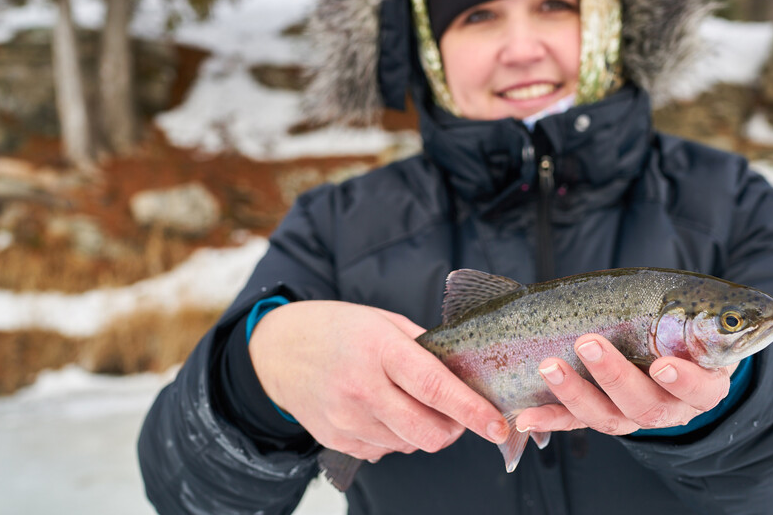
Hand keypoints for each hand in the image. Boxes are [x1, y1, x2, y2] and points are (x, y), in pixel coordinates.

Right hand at [248, 301, 509, 461]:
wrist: (276, 351)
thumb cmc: (335, 329)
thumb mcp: (381, 320)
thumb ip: (422, 347)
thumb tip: (463, 373)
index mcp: (378, 349)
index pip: (433, 387)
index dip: (470, 409)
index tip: (496, 424)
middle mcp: (361, 388)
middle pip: (427, 431)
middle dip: (455, 429)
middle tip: (457, 413)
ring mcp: (346, 419)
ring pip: (410, 445)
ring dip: (424, 431)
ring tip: (409, 402)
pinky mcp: (337, 439)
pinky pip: (386, 451)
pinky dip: (396, 436)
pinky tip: (383, 411)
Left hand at [513, 333, 737, 434]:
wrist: (681, 352)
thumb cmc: (690, 329)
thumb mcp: (702, 323)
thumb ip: (689, 315)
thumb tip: (670, 297)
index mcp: (702, 388)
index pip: (699, 391)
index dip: (683, 382)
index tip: (662, 365)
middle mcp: (670, 410)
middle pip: (646, 406)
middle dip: (614, 376)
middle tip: (588, 344)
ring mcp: (634, 417)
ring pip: (607, 418)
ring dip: (575, 393)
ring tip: (549, 366)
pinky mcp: (603, 417)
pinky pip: (576, 424)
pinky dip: (550, 419)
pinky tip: (526, 416)